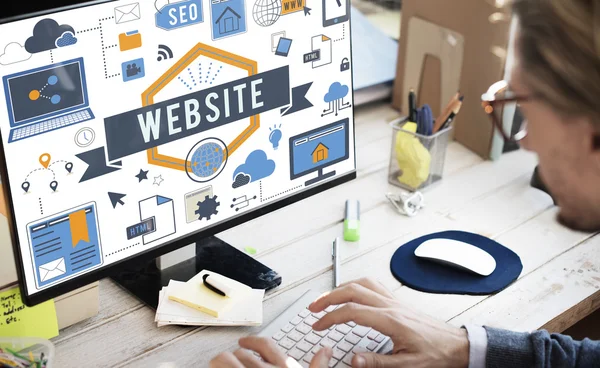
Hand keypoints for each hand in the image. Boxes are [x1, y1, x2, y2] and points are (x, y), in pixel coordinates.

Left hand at [209, 336, 332, 367]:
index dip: (252, 342)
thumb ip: (318, 366)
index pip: (266, 345)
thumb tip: (326, 350)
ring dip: (222, 363)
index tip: (244, 342)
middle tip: (234, 362)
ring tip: (222, 366)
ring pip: (224, 359)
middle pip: (242, 353)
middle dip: (236, 357)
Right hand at [308, 278, 469, 367]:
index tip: (318, 325)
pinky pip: (373, 285)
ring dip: (341, 288)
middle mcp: (391, 306)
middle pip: (352, 290)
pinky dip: (356, 285)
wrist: (457, 345)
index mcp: (390, 320)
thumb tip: (353, 360)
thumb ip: (378, 362)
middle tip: (313, 307)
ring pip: (362, 283)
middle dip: (329, 297)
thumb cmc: (436, 354)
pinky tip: (352, 291)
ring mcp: (394, 301)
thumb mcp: (407, 365)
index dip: (330, 317)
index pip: (352, 311)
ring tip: (327, 298)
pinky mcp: (398, 302)